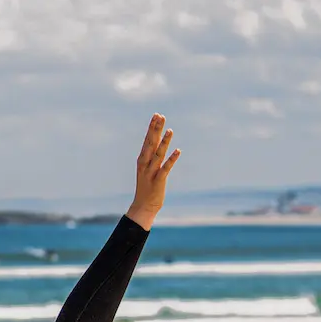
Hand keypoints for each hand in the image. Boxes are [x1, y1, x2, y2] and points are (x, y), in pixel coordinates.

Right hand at [127, 113, 180, 229]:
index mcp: (142, 159)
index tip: (156, 115)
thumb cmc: (147, 187)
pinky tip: (178, 151)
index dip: (152, 127)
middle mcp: (145, 164)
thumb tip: (157, 143)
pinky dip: (171, 159)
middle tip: (160, 116)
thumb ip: (152, 156)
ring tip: (170, 130)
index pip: (148, 140)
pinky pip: (166, 168)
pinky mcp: (158, 180)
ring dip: (164, 142)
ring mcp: (151, 172)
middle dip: (156, 129)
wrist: (143, 206)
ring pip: (158, 154)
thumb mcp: (147, 168)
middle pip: (151, 143)